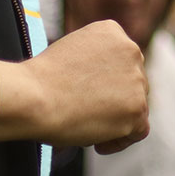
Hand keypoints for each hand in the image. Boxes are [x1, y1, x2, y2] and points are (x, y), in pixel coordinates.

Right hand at [0, 19, 148, 151]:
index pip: (121, 60)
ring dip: (115, 120)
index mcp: (111, 31)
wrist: (34, 97)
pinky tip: (98, 144)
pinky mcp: (137, 107)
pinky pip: (140, 129)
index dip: (107, 81)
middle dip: (113, 100)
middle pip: (132, 82)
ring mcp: (136, 79)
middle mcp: (130, 50)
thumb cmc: (41, 80)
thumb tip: (104, 88)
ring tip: (87, 129)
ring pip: (136, 106)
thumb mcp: (71, 54)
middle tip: (87, 114)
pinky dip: (120, 140)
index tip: (89, 95)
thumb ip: (93, 63)